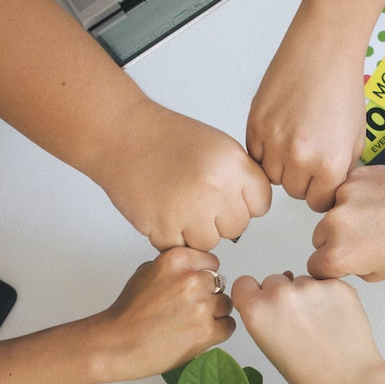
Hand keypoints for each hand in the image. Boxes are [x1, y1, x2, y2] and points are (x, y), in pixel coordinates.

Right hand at [92, 101, 271, 251]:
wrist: (123, 135)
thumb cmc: (168, 138)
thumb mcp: (219, 146)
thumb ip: (240, 177)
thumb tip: (252, 208)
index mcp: (233, 164)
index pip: (261, 204)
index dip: (246, 203)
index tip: (231, 198)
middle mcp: (214, 188)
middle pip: (237, 227)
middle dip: (221, 219)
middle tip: (199, 200)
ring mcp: (189, 210)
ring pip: (210, 243)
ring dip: (196, 231)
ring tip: (180, 206)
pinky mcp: (163, 227)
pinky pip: (181, 248)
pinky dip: (172, 237)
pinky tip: (165, 212)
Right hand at [93, 247, 234, 381]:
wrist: (116, 344)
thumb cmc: (128, 311)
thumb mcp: (147, 271)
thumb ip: (176, 266)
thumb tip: (198, 268)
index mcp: (178, 260)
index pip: (212, 262)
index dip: (204, 276)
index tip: (194, 288)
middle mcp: (192, 279)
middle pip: (220, 284)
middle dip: (208, 296)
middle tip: (189, 309)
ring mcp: (201, 305)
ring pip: (226, 305)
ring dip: (215, 314)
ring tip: (191, 323)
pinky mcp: (206, 331)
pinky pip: (228, 326)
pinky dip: (218, 332)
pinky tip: (197, 334)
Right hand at [231, 273, 384, 383]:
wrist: (349, 379)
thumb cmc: (308, 372)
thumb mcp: (268, 346)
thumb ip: (261, 316)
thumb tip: (268, 295)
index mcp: (257, 311)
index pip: (244, 283)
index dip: (253, 293)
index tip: (262, 302)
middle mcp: (280, 293)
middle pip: (273, 279)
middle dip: (281, 294)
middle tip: (297, 320)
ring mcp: (309, 286)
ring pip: (301, 280)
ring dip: (307, 294)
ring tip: (319, 322)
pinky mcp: (335, 284)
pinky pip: (324, 282)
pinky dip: (328, 295)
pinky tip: (334, 317)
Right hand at [246, 11, 364, 211]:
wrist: (323, 49)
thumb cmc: (342, 87)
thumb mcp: (356, 138)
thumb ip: (341, 170)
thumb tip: (328, 189)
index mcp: (329, 164)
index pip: (318, 202)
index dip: (320, 191)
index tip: (320, 182)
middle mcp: (299, 157)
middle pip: (294, 192)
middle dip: (302, 178)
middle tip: (308, 154)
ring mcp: (274, 142)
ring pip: (272, 177)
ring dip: (282, 166)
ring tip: (294, 141)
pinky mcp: (255, 126)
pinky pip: (255, 156)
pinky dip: (265, 150)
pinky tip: (280, 132)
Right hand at [307, 165, 384, 281]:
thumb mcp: (379, 273)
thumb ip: (350, 268)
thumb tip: (337, 260)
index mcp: (339, 255)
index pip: (314, 265)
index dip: (328, 266)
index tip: (338, 262)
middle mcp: (335, 226)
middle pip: (318, 237)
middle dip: (334, 240)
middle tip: (362, 238)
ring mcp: (342, 198)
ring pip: (329, 212)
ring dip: (343, 216)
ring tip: (373, 217)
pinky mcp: (352, 178)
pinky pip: (343, 191)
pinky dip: (354, 196)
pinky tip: (375, 201)